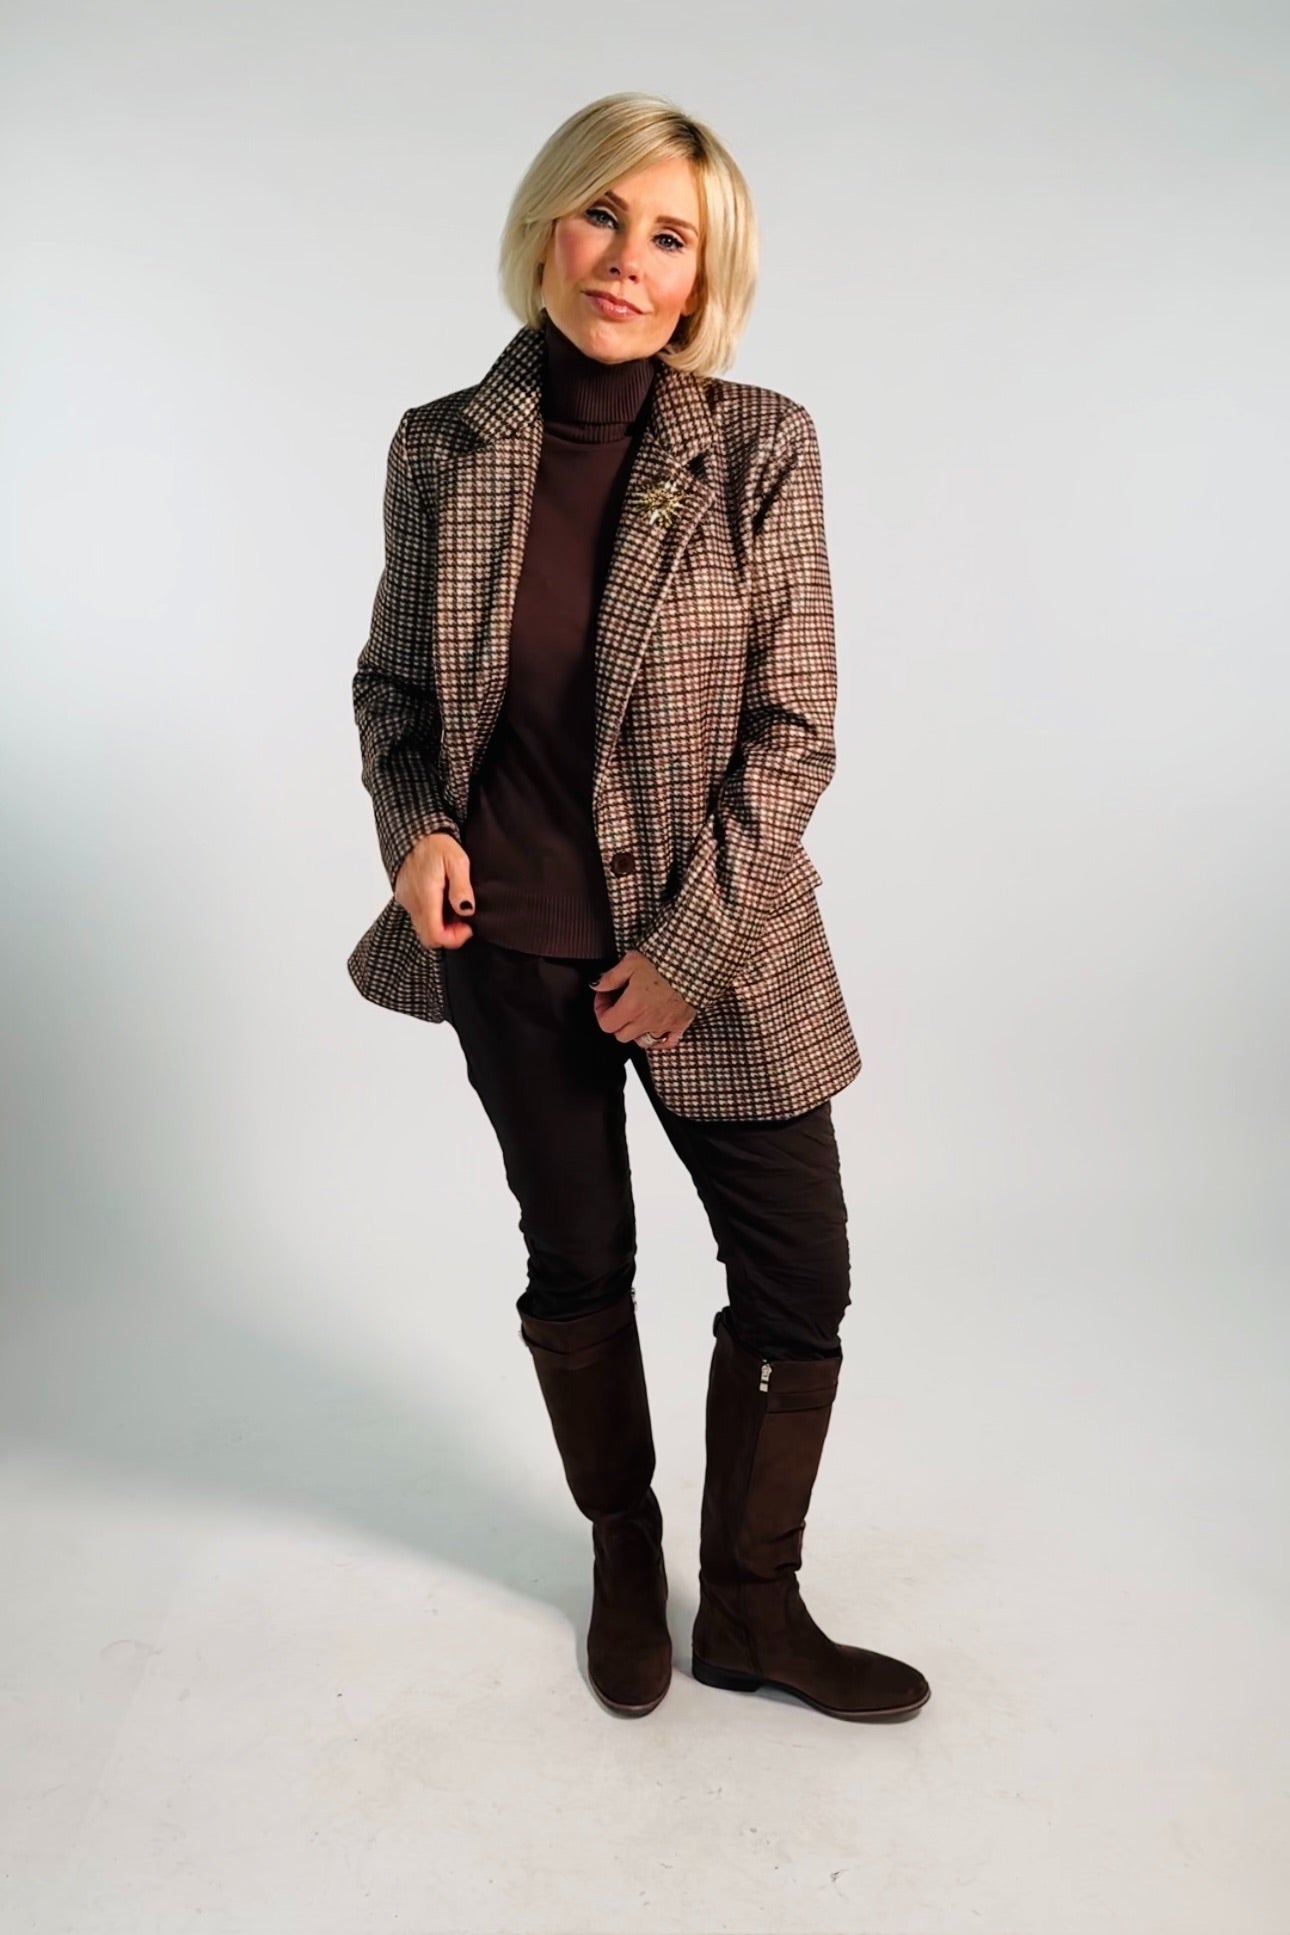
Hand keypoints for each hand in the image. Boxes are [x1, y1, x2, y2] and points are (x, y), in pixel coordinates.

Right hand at [394, 833, 474, 950]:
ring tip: (455, 907)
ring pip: (423, 929)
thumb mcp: (457, 860)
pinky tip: (444, 902)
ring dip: (442, 926)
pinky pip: (418, 917)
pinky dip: (433, 917)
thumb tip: (466, 910)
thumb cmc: (436, 844)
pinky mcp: (405, 898)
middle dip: (449, 935)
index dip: (454, 939)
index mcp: (426, 896)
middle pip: (428, 938)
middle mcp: (413, 903)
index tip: (468, 927)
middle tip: (464, 921)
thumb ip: (461, 886)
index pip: (434, 935)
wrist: (414, 832)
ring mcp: (407, 901)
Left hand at [589, 950, 696, 1049]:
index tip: (605, 996)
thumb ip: (611, 977)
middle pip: (620, 1035)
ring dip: (635, 1032)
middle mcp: (646, 1021)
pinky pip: (667, 1043)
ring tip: (637, 1016)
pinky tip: (656, 1029)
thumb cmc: (664, 962)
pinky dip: (659, 1040)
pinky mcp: (680, 1025)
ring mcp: (663, 1025)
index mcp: (631, 1006)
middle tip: (619, 1004)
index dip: (601, 1010)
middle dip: (616, 1021)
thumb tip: (596, 985)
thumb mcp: (632, 961)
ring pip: (641, 1042)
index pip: (606, 1023)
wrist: (695, 965)